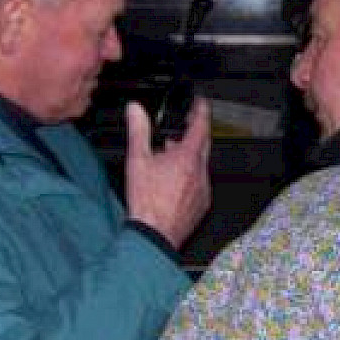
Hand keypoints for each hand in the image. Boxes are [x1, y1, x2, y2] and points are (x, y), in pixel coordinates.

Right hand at [124, 97, 211, 250]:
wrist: (154, 236)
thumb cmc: (147, 203)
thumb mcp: (137, 161)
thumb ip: (138, 131)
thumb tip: (135, 110)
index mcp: (187, 158)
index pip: (201, 126)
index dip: (201, 111)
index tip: (201, 103)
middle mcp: (200, 172)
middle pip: (205, 144)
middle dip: (197, 132)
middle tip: (188, 123)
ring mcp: (203, 189)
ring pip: (201, 165)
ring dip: (190, 156)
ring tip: (172, 153)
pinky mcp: (201, 205)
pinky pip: (200, 183)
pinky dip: (190, 176)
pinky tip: (175, 180)